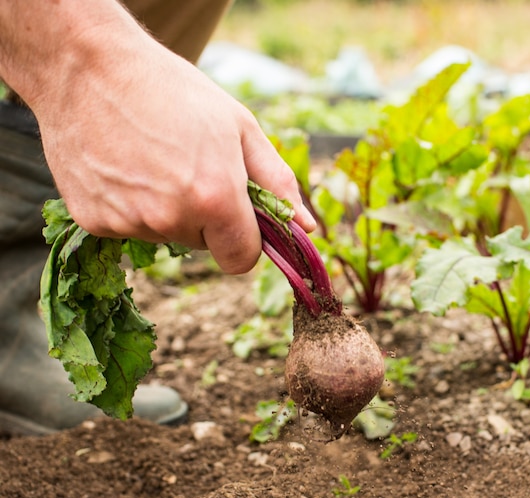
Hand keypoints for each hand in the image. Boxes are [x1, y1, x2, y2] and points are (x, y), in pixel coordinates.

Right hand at [10, 4, 314, 273]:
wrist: (85, 66)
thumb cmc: (173, 91)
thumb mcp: (239, 127)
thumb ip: (277, 183)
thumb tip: (306, 227)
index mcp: (214, 198)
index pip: (242, 260)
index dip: (245, 242)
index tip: (237, 218)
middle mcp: (171, 219)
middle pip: (204, 246)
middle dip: (205, 218)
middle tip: (189, 169)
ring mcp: (129, 222)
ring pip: (166, 235)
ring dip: (168, 210)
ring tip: (153, 161)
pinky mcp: (95, 222)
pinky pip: (130, 227)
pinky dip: (132, 207)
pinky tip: (124, 168)